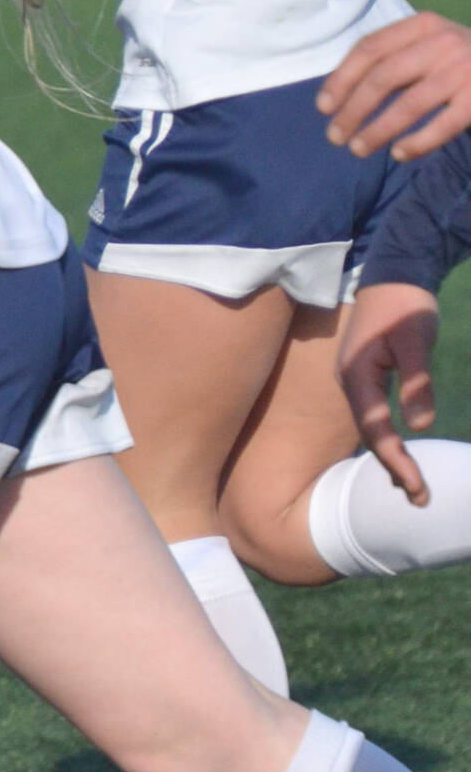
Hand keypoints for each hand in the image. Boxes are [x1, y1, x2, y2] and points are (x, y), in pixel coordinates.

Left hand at [319, 11, 470, 160]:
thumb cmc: (458, 58)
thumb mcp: (427, 45)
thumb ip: (391, 59)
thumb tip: (337, 92)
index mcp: (422, 25)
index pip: (370, 48)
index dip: (341, 79)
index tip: (323, 107)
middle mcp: (443, 42)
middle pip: (384, 77)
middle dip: (353, 110)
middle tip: (334, 137)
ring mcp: (464, 69)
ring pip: (410, 103)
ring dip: (378, 130)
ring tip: (358, 149)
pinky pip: (444, 124)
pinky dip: (418, 142)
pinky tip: (399, 154)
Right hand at [338, 280, 439, 503]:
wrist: (394, 273)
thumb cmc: (406, 305)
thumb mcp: (417, 340)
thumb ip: (417, 381)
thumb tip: (420, 425)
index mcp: (358, 378)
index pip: (377, 430)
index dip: (397, 462)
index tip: (418, 488)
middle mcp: (351, 384)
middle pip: (370, 436)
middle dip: (394, 468)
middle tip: (420, 499)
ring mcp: (356, 381)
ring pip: (370, 427)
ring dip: (390, 456)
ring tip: (410, 486)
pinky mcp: (365, 376)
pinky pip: (373, 415)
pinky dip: (387, 437)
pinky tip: (397, 448)